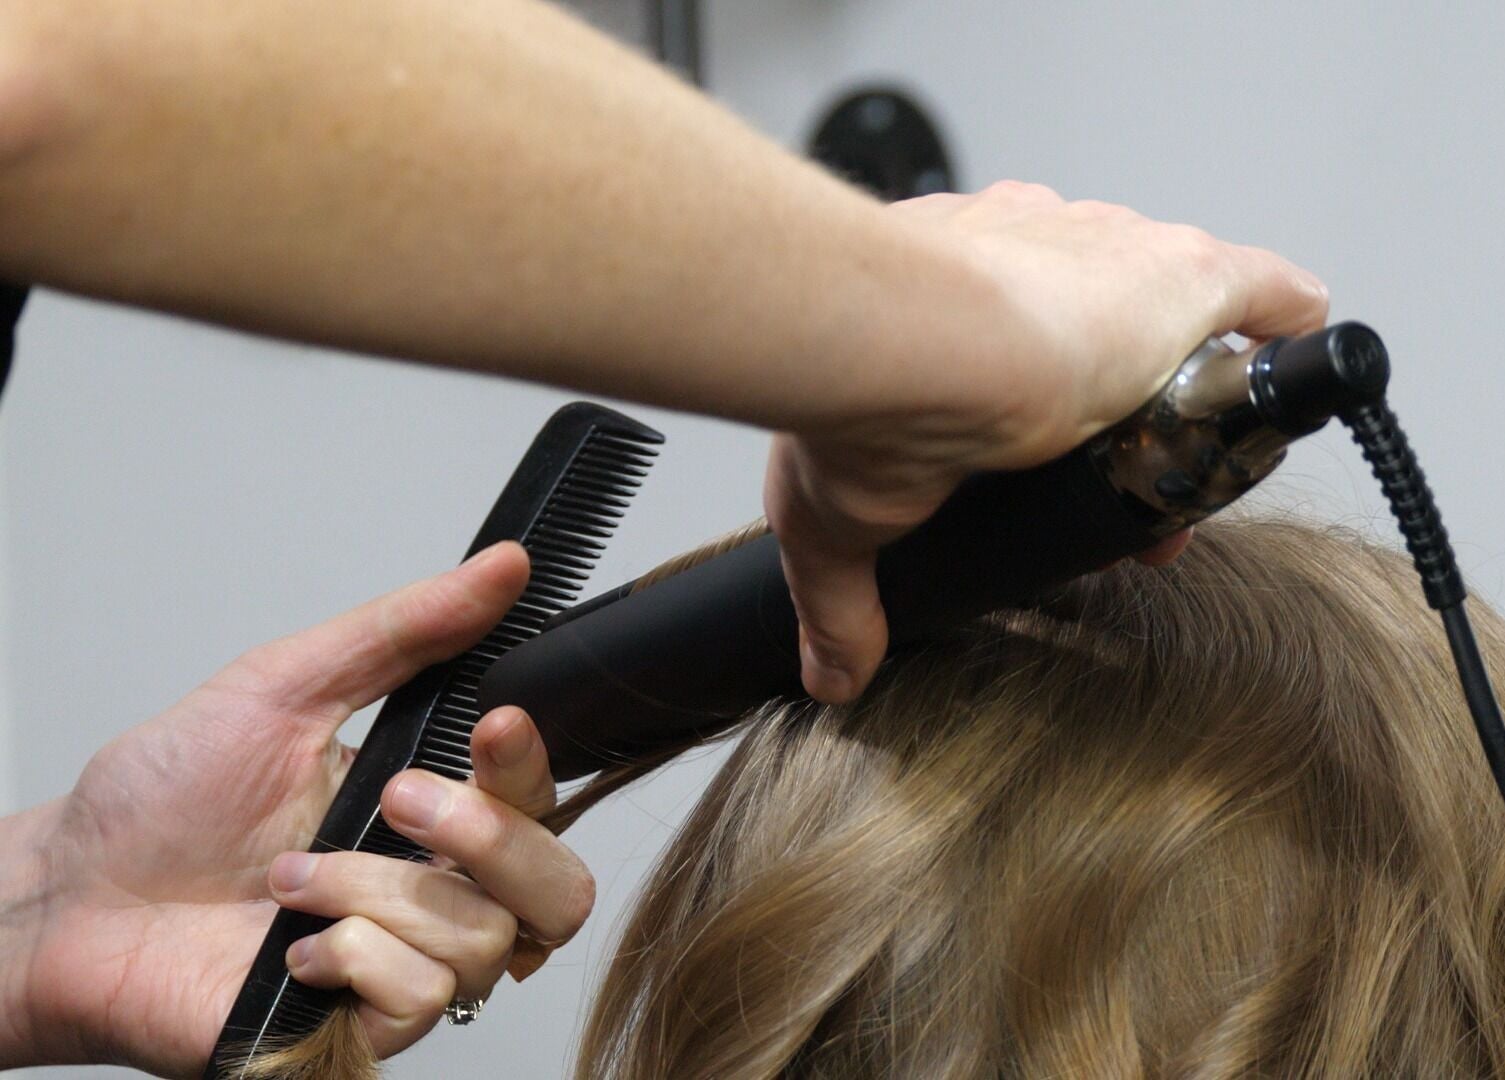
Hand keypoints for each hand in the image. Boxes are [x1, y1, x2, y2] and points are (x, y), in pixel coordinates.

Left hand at [0, 541, 592, 1076]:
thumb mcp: (285, 684)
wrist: (74, 898)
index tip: (490, 724)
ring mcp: (406, 965)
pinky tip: (288, 947)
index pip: (541, 797)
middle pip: (559, 891)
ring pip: (484, 941)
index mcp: (432, 807)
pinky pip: (421, 998)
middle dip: (487, 837)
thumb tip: (502, 566)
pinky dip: (351, 956)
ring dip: (377, 893)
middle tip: (394, 800)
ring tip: (290, 878)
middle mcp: (434, 891)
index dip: (532, 763)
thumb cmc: (166, 798)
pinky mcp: (364, 1030)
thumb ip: (403, 629)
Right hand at [765, 181, 1327, 702]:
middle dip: (1115, 404)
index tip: (1047, 464)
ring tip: (1188, 459)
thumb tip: (830, 675)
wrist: (906, 335)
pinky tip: (1291, 368)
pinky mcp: (1181, 276)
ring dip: (1189, 385)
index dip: (1040, 407)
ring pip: (1176, 319)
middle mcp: (1031, 251)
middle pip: (1100, 329)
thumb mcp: (831, 515)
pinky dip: (1284, 331)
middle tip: (1120, 478)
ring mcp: (1110, 258)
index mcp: (945, 287)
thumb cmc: (856, 392)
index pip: (1010, 336)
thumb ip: (837, 600)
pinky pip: (1264, 293)